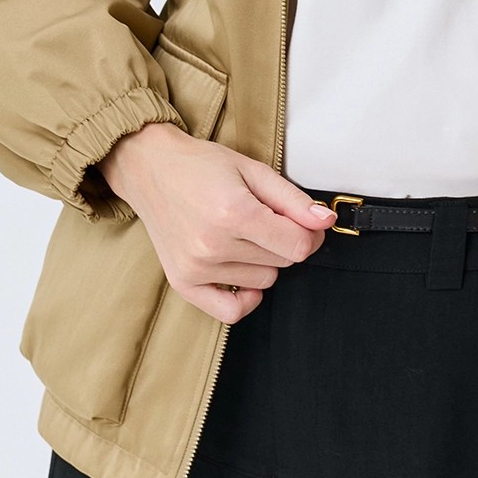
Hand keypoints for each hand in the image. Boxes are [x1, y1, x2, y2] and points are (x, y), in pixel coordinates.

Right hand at [97, 123, 336, 323]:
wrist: (151, 169)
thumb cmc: (202, 165)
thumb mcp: (253, 170)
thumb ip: (292, 199)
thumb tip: (326, 222)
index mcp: (234, 212)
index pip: (297, 246)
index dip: (310, 234)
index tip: (305, 222)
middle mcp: (213, 245)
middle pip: (282, 263)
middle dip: (283, 241)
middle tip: (264, 217)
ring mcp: (196, 268)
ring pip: (262, 282)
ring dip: (262, 261)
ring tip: (241, 233)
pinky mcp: (182, 282)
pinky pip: (229, 312)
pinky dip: (245, 297)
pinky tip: (243, 273)